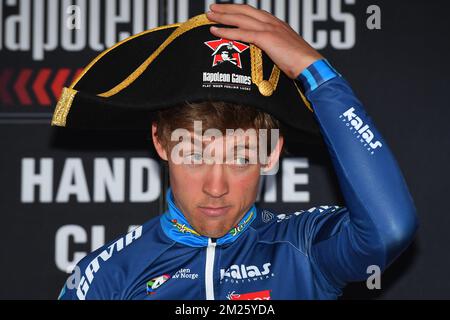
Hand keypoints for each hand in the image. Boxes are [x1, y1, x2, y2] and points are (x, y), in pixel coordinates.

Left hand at [206, 4, 323, 78]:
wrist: (310, 66)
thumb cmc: (300, 64)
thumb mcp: (285, 52)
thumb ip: (274, 49)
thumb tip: (266, 56)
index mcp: (277, 24)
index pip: (254, 13)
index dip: (239, 10)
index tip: (227, 10)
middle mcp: (272, 22)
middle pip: (244, 11)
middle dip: (227, 9)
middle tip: (212, 8)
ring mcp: (269, 28)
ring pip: (240, 18)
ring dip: (223, 16)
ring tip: (209, 16)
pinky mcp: (266, 38)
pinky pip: (242, 33)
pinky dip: (227, 31)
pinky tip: (215, 31)